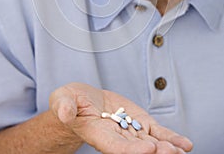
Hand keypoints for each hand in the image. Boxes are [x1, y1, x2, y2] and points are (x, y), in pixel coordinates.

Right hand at [50, 83, 192, 153]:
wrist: (82, 101)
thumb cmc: (69, 101)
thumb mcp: (62, 99)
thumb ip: (64, 107)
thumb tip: (64, 113)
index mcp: (97, 134)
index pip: (115, 147)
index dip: (131, 150)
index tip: (148, 148)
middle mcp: (115, 137)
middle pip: (136, 148)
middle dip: (154, 152)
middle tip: (171, 152)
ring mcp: (129, 131)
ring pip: (150, 142)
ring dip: (166, 147)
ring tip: (182, 149)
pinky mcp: (138, 122)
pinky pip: (156, 132)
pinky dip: (170, 138)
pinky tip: (184, 144)